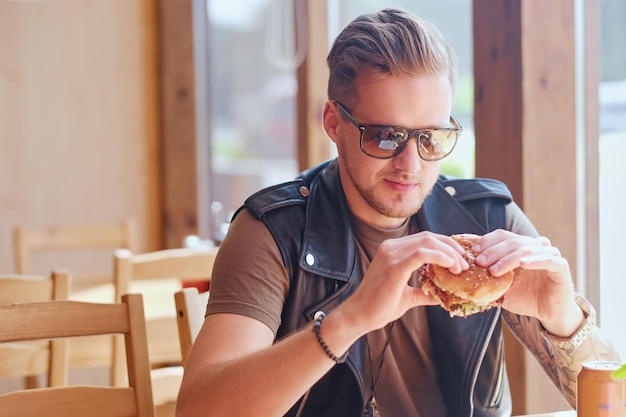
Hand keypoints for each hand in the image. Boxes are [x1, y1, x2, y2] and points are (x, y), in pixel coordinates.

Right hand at [337, 231, 468, 333]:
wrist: (359, 315)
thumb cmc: (379, 307)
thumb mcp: (407, 297)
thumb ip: (424, 292)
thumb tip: (443, 297)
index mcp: (393, 250)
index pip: (424, 239)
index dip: (445, 246)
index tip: (459, 259)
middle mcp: (391, 247)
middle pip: (429, 237)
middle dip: (451, 247)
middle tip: (464, 263)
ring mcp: (392, 254)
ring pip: (428, 242)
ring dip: (449, 253)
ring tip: (460, 268)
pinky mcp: (395, 265)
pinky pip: (422, 253)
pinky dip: (440, 257)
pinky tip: (451, 266)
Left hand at [472, 229, 581, 335]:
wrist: (549, 312)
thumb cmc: (524, 296)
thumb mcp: (501, 285)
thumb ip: (488, 275)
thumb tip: (464, 270)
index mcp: (520, 246)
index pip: (502, 236)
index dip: (487, 241)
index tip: (473, 251)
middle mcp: (535, 246)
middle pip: (512, 241)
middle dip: (493, 251)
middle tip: (480, 262)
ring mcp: (549, 254)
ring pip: (526, 250)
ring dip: (508, 259)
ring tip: (494, 270)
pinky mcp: (561, 266)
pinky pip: (548, 260)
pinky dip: (534, 260)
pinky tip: (522, 264)